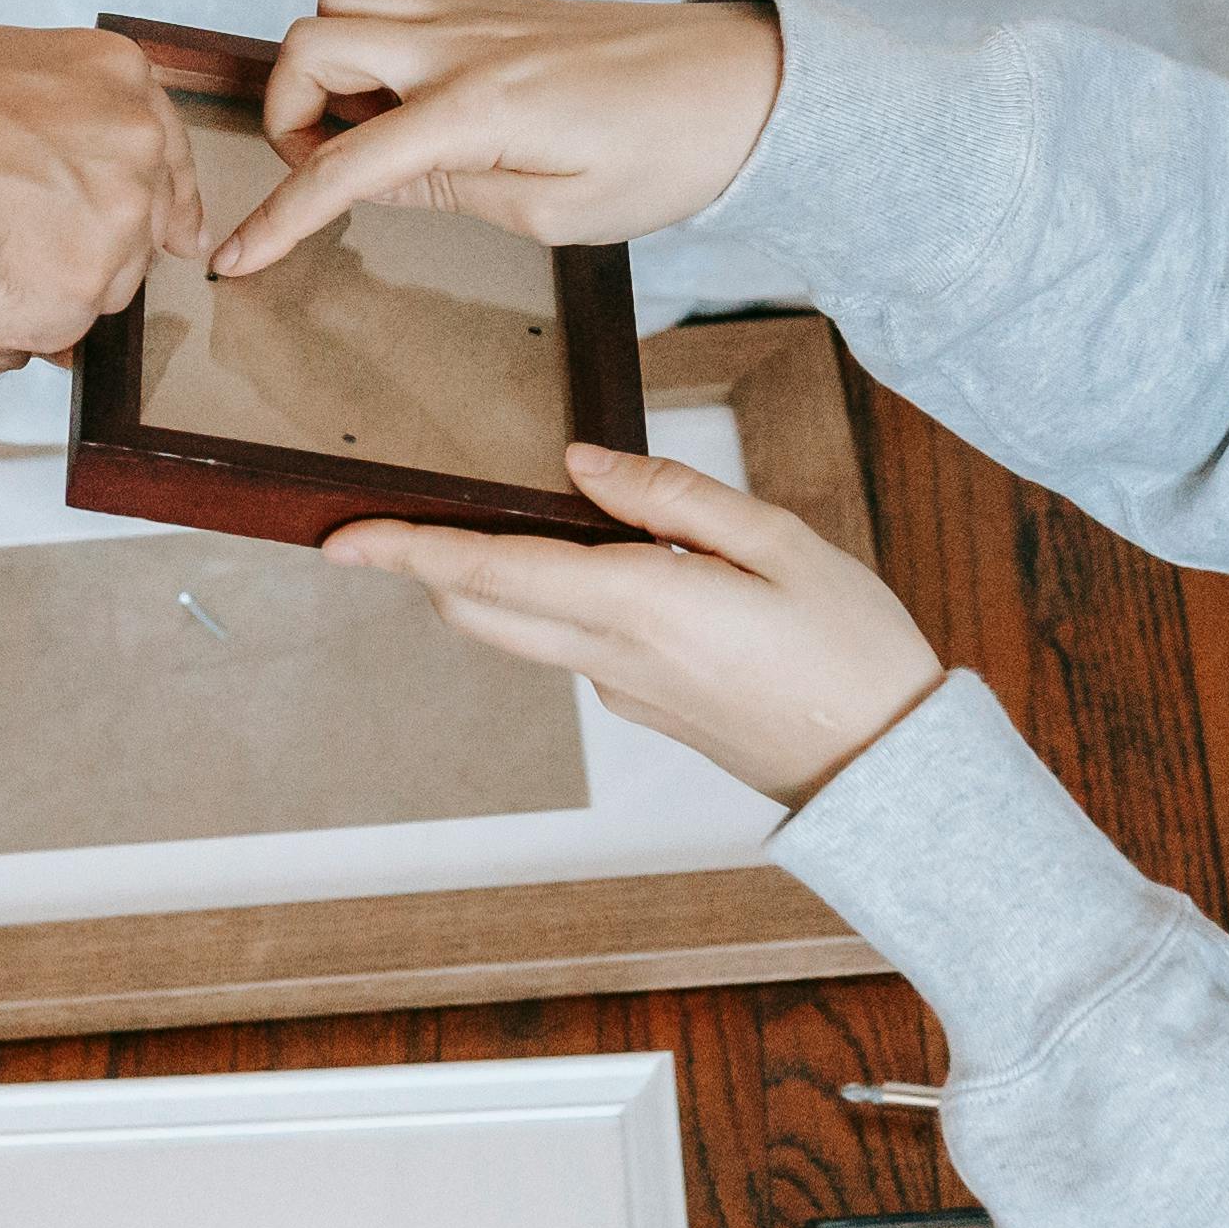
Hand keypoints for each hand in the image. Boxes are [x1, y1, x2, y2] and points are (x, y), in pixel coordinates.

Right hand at [0, 24, 202, 370]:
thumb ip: (63, 144)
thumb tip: (89, 240)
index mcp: (118, 75)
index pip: (166, 157)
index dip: (153, 202)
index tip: (170, 234)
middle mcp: (133, 141)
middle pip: (137, 229)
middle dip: (79, 246)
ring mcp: (114, 219)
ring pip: (99, 287)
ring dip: (40, 289)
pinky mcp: (76, 292)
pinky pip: (55, 333)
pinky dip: (5, 325)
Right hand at [210, 0, 781, 278]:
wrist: (743, 84)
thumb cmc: (667, 154)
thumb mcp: (557, 211)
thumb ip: (448, 190)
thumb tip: (367, 177)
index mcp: (475, 106)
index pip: (342, 164)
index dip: (277, 217)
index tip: (235, 261)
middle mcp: (460, 42)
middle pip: (309, 40)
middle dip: (288, 111)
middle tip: (330, 169)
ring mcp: (475, 9)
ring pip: (342, 1)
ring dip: (328, 65)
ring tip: (376, 130)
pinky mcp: (494, 0)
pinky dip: (373, 37)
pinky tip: (412, 93)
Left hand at [331, 441, 942, 804]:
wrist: (887, 764)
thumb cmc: (851, 647)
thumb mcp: (779, 542)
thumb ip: (671, 497)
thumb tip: (580, 463)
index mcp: (642, 606)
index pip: (491, 575)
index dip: (407, 552)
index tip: (341, 536)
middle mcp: (613, 658)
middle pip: (479, 613)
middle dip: (419, 568)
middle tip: (369, 520)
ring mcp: (624, 691)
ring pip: (520, 630)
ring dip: (479, 582)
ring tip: (466, 520)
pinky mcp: (646, 706)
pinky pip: (572, 643)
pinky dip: (546, 599)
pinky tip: (578, 557)